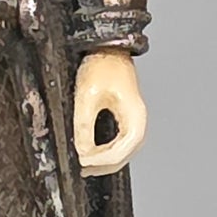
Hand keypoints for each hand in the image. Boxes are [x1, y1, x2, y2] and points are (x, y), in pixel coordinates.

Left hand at [72, 48, 145, 175]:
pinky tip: (88, 152)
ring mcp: (132, 123)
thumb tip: (82, 151)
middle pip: (121, 158)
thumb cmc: (103, 66)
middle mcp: (138, 124)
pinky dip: (103, 152)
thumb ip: (83, 126)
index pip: (118, 154)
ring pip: (119, 154)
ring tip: (81, 163)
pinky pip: (116, 145)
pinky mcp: (123, 120)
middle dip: (99, 166)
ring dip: (101, 161)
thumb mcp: (87, 96)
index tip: (79, 162)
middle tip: (78, 168)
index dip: (97, 162)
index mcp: (135, 120)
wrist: (108, 49)